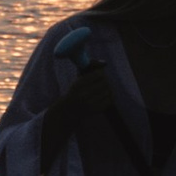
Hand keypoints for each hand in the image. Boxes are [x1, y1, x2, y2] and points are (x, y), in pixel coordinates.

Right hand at [40, 57, 117, 171]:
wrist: (67, 112)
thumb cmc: (74, 93)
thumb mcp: (77, 82)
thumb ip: (88, 72)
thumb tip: (103, 63)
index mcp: (78, 84)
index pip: (98, 75)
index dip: (101, 74)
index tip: (99, 76)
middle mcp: (83, 94)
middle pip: (105, 83)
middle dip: (105, 82)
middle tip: (103, 83)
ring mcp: (89, 103)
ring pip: (108, 92)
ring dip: (108, 90)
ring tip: (103, 90)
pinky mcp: (95, 111)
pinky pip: (109, 101)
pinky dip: (109, 98)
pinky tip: (105, 97)